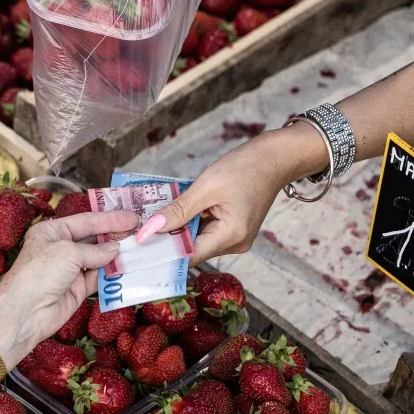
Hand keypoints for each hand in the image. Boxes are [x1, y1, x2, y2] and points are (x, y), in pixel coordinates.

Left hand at [0, 209, 138, 357]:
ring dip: (117, 255)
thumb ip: (95, 250)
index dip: (110, 218)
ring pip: (99, 259)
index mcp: (52, 232)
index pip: (86, 221)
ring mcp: (70, 270)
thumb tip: (115, 250)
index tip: (133, 217)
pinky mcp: (78, 289)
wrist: (26, 312)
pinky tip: (129, 268)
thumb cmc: (41, 273)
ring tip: (140, 249)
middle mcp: (61, 248)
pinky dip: (113, 274)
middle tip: (140, 233)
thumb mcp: (68, 252)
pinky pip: (99, 278)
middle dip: (115, 236)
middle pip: (93, 238)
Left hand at [136, 134, 294, 261]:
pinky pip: (206, 232)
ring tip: (155, 217)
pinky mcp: (234, 230)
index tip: (138, 246)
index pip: (189, 255)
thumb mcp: (206, 187)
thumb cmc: (245, 168)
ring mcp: (236, 239)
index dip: (163, 252)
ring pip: (198, 240)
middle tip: (140, 228)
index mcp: (231, 236)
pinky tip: (177, 211)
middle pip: (193, 249)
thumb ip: (178, 210)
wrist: (274, 159)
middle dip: (168, 238)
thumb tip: (151, 229)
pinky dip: (191, 223)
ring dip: (179, 229)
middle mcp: (235, 244)